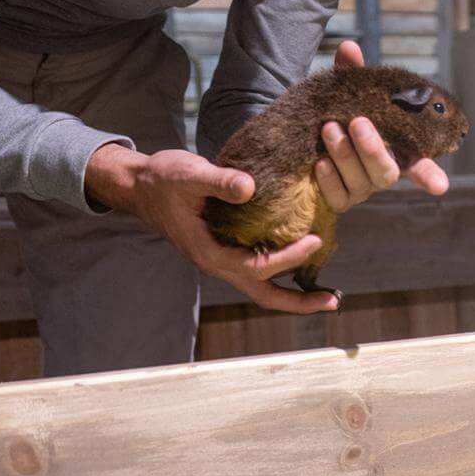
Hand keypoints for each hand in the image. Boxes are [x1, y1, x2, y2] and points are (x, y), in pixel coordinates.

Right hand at [85, 144, 337, 313]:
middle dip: (298, 302)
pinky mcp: (226, 249)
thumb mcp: (189, 174)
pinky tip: (303, 256)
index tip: (314, 240)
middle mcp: (217, 263)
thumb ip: (219, 181)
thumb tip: (250, 187)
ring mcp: (222, 259)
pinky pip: (258, 268)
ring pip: (261, 285)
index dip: (287, 257)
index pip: (255, 267)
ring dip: (293, 290)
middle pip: (263, 294)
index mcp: (209, 252)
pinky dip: (282, 268)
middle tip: (333, 300)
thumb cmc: (163, 179)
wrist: (141, 185)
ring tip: (327, 291)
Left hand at [312, 40, 449, 212]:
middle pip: (386, 172)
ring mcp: (361, 190)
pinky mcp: (339, 200)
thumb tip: (349, 47)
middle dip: (372, 149)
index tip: (439, 186)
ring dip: (345, 155)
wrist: (307, 133)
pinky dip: (329, 179)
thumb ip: (352, 73)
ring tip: (329, 128)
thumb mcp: (346, 93)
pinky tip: (320, 162)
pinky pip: (337, 197)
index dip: (430, 176)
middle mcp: (382, 173)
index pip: (420, 167)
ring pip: (360, 181)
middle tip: (357, 122)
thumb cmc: (339, 113)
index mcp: (396, 151)